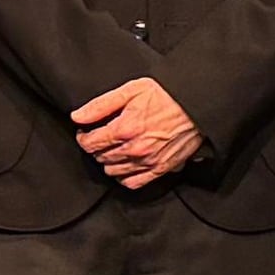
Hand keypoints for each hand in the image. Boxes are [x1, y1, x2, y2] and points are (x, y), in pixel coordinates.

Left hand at [71, 76, 199, 191]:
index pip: (90, 143)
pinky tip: (125, 166)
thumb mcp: (131, 90)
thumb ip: (101, 105)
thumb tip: (77, 116)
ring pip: (113, 171)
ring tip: (114, 150)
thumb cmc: (167, 95)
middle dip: (97, 147)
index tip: (86, 132)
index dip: (83, 137)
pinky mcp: (160, 169)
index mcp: (125, 129)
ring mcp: (148, 161)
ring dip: (109, 161)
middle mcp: (134, 149)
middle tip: (102, 138)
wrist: (197, 104)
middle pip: (100, 157)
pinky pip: (132, 183)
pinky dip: (124, 177)